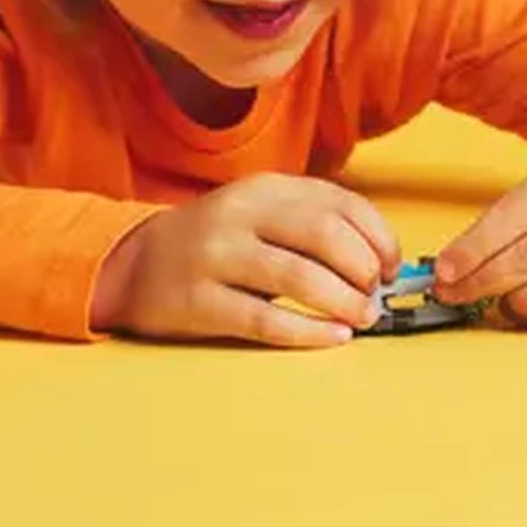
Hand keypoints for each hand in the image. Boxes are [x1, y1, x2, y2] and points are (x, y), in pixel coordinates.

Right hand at [91, 175, 399, 347]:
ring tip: (363, 318)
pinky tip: (334, 337)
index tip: (393, 265)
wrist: (134, 264)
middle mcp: (240, 215)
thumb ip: (315, 224)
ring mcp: (216, 257)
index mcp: (266, 189)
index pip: (342, 204)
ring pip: (299, 278)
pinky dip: (309, 332)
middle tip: (376, 295)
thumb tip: (382, 259)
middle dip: (364, 270)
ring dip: (344, 303)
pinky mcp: (199, 301)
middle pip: (325, 236)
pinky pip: (265, 319)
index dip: (379, 237)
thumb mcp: (262, 213)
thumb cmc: (217, 241)